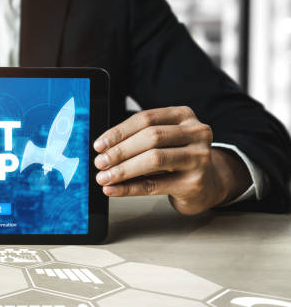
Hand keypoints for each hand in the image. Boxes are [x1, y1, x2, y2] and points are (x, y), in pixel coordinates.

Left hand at [93, 106, 250, 214]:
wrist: (208, 184)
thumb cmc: (177, 159)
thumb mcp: (162, 142)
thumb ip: (137, 140)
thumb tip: (102, 150)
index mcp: (183, 116)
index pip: (146, 118)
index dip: (119, 132)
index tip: (99, 145)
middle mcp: (196, 132)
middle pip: (151, 137)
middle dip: (120, 151)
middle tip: (99, 162)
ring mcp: (199, 157)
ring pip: (154, 159)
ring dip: (123, 169)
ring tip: (103, 177)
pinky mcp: (194, 183)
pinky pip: (155, 185)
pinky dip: (129, 188)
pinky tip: (113, 190)